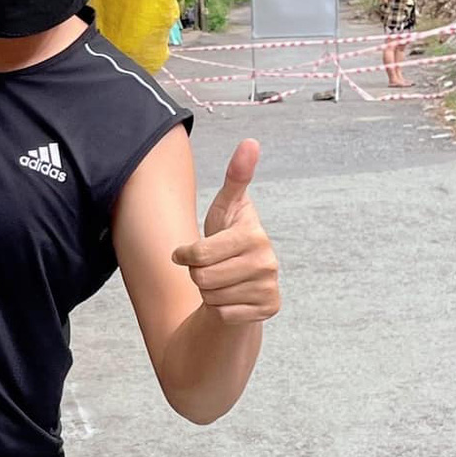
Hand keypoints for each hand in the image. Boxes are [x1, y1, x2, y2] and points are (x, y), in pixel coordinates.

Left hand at [170, 139, 279, 327]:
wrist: (243, 276)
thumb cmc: (228, 236)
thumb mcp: (226, 206)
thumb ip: (236, 176)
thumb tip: (251, 141)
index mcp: (255, 234)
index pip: (200, 254)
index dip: (186, 254)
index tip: (185, 252)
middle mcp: (267, 261)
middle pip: (202, 278)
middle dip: (197, 274)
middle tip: (209, 266)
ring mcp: (269, 287)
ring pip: (212, 298)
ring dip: (208, 292)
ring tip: (221, 279)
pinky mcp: (269, 308)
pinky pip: (224, 314)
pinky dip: (220, 309)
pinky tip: (231, 296)